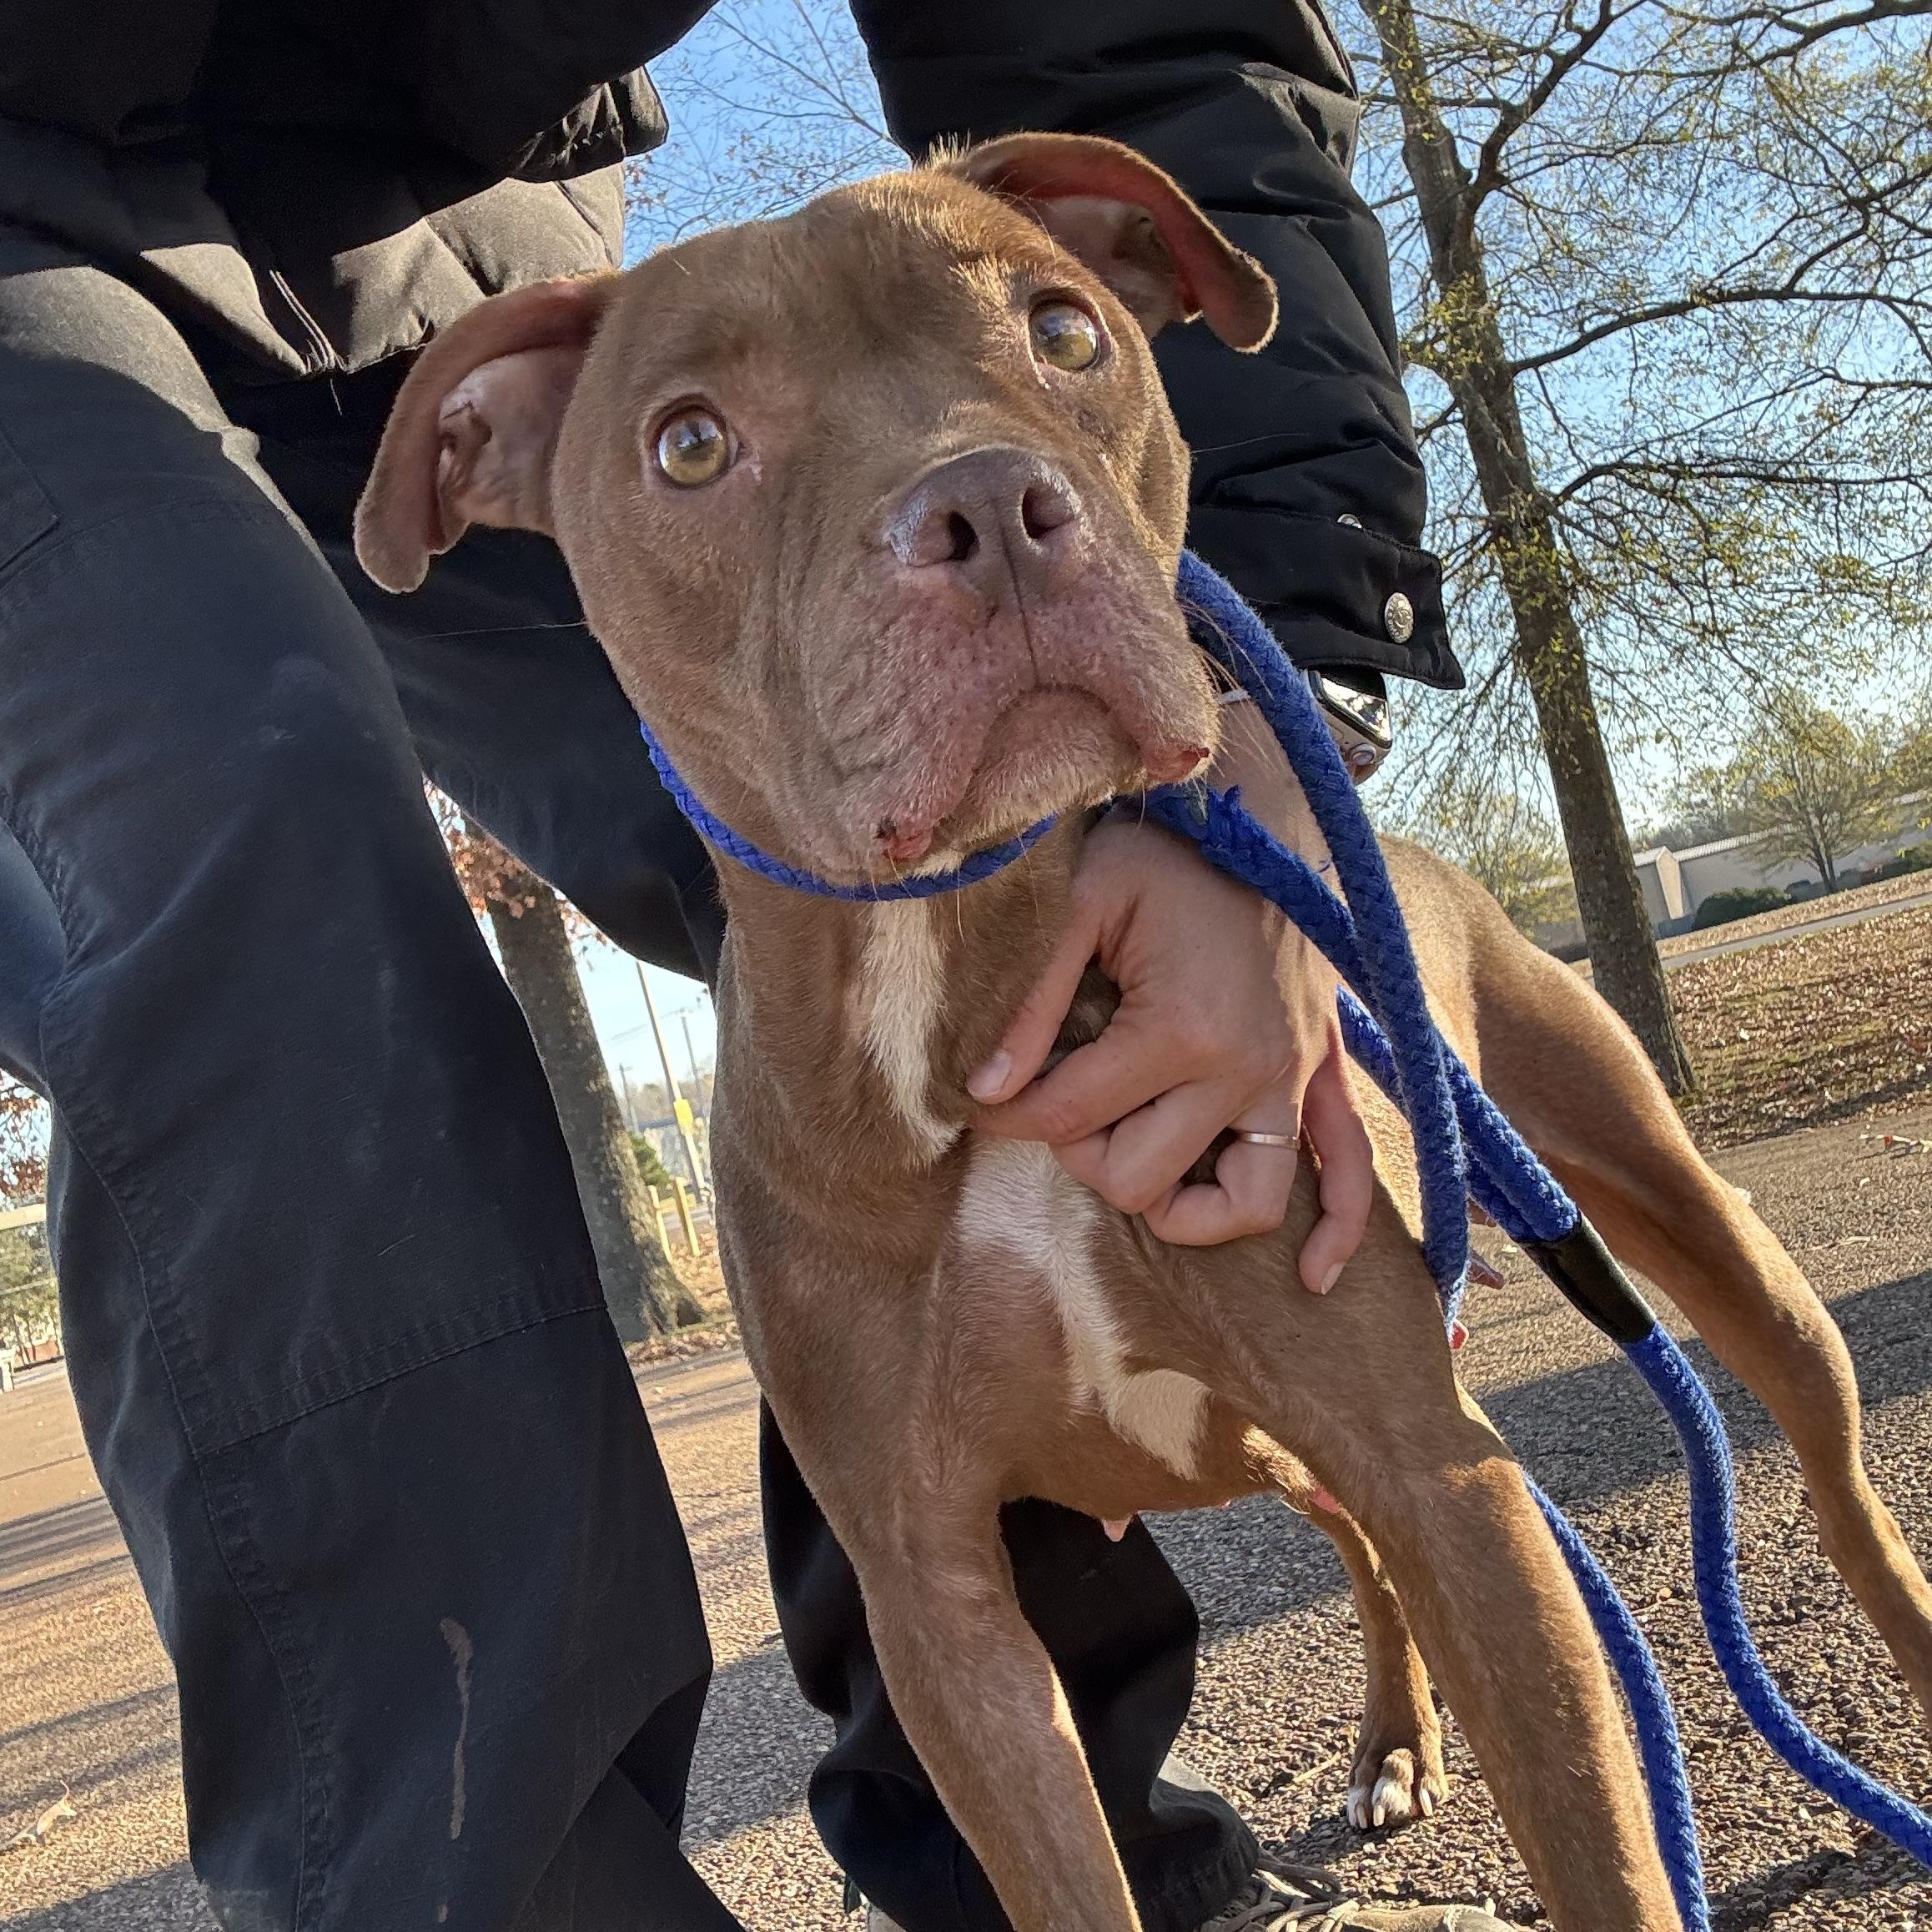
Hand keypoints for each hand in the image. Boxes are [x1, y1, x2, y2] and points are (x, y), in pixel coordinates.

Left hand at [968, 810, 1373, 1278]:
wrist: (1258, 813)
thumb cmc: (1162, 852)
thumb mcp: (1080, 902)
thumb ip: (1030, 1002)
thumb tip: (983, 1090)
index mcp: (1179, 1028)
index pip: (1068, 1118)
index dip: (1007, 1116)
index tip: (980, 1097)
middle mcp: (1245, 1070)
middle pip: (1138, 1177)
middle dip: (1082, 1152)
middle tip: (1062, 1099)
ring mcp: (1292, 1079)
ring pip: (1240, 1204)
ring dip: (1178, 1202)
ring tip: (1134, 1163)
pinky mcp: (1322, 1074)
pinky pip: (1349, 1173)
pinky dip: (1335, 1232)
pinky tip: (1311, 1277)